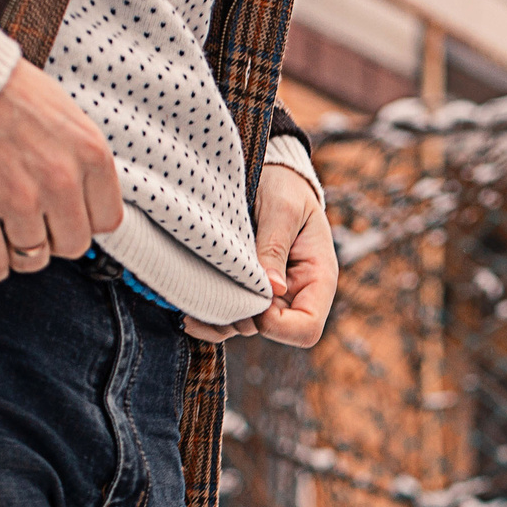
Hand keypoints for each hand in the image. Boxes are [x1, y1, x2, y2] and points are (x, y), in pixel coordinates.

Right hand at [0, 62, 121, 283]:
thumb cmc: (1, 85)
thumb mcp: (63, 111)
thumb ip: (79, 155)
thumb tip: (86, 195)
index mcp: (89, 154)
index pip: (107, 220)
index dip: (86, 221)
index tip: (69, 215)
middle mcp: (60, 181)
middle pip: (72, 245)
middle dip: (55, 239)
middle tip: (36, 225)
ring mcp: (17, 200)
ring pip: (33, 258)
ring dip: (21, 252)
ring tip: (7, 236)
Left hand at [183, 163, 337, 345]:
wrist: (272, 174)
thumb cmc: (285, 187)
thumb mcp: (283, 209)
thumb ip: (275, 247)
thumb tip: (271, 289)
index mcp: (318, 280)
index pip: (306, 329)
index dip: (277, 326)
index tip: (253, 299)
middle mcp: (297, 295)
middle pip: (272, 332)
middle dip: (243, 316)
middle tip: (215, 289)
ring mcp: (272, 296)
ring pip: (247, 328)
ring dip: (221, 317)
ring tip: (193, 297)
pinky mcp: (249, 290)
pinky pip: (231, 318)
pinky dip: (210, 319)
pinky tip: (188, 313)